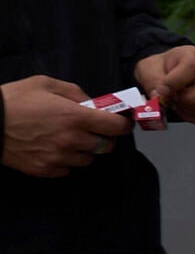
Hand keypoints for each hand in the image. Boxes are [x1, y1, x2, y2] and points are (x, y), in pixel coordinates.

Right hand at [2, 76, 131, 176]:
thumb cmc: (13, 99)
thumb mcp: (45, 84)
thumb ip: (74, 92)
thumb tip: (91, 102)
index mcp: (75, 117)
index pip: (116, 128)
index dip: (122, 125)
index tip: (120, 123)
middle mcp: (71, 140)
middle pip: (106, 146)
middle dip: (104, 138)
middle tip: (92, 130)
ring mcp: (58, 157)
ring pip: (87, 160)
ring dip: (84, 151)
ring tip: (67, 139)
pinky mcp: (44, 169)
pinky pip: (67, 169)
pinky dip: (65, 161)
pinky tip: (53, 149)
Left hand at [137, 45, 194, 127]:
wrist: (167, 77)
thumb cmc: (161, 70)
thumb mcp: (149, 69)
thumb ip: (153, 80)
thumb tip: (161, 97)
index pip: (194, 66)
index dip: (176, 81)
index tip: (162, 89)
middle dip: (188, 99)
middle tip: (173, 98)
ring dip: (187, 111)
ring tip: (177, 102)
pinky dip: (192, 118)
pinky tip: (185, 109)